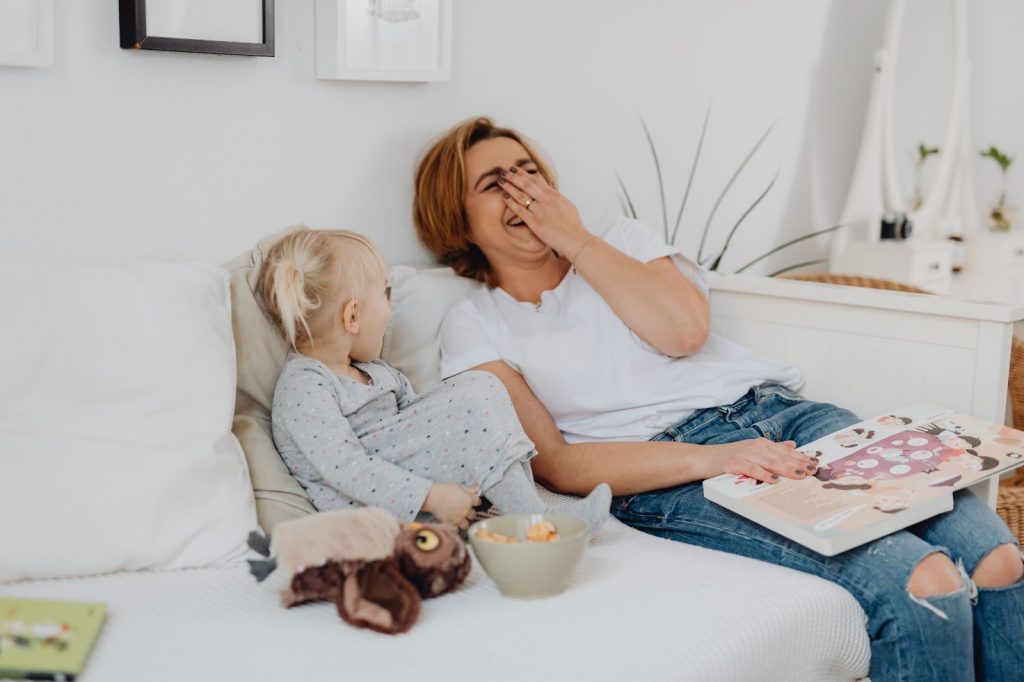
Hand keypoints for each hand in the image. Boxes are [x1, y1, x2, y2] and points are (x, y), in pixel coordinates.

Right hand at [422, 483, 480, 528]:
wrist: (432, 497)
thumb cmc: (444, 490)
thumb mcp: (458, 486)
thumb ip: (468, 489)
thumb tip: (477, 490)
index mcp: (469, 500)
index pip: (478, 502)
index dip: (474, 501)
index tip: (471, 501)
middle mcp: (466, 510)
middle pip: (473, 514)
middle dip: (469, 512)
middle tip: (463, 510)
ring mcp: (459, 518)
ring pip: (466, 524)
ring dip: (463, 521)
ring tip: (458, 518)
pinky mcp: (451, 523)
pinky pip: (456, 530)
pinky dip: (455, 528)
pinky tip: (452, 524)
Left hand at [497, 166, 591, 257]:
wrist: (576, 239)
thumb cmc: (574, 226)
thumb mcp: (567, 206)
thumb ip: (557, 198)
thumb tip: (552, 192)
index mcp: (554, 195)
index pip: (536, 181)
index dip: (524, 174)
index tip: (516, 170)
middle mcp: (547, 200)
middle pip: (527, 184)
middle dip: (514, 176)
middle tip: (504, 171)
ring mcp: (540, 211)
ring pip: (521, 195)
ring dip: (510, 186)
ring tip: (500, 181)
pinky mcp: (536, 223)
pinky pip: (520, 210)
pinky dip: (511, 202)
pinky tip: (504, 197)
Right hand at [704, 439, 818, 483]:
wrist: (703, 458)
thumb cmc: (728, 457)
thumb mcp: (753, 450)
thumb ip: (773, 448)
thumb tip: (792, 445)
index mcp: (761, 444)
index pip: (785, 451)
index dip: (801, 457)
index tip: (816, 463)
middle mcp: (755, 447)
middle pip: (780, 456)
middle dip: (799, 463)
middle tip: (814, 470)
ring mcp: (744, 454)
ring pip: (769, 462)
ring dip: (786, 469)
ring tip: (800, 475)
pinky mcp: (734, 463)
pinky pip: (751, 469)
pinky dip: (763, 475)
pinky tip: (773, 481)